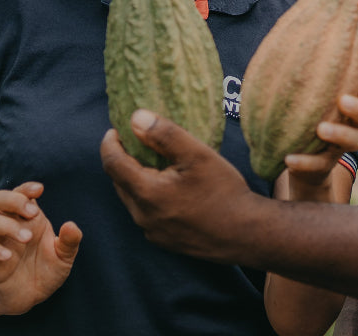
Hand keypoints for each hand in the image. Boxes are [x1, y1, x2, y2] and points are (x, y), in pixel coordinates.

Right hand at [0, 182, 81, 314]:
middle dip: (13, 200)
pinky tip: (9, 257)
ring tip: (27, 238)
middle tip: (32, 212)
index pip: (21, 193)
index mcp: (30, 218)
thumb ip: (69, 242)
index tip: (39, 189)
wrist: (31, 297)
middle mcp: (12, 225)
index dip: (26, 188)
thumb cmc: (48, 270)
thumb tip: (71, 225)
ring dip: (7, 225)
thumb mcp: (64, 257)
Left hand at [101, 110, 261, 262]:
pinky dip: (149, 196)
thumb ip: (164, 134)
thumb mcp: (198, 155)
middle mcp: (143, 216)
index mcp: (146, 193)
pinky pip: (146, 213)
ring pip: (132, 199)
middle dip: (122, 159)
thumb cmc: (224, 192)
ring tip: (153, 162)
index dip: (110, 143)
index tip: (116, 129)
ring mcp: (153, 232)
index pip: (112, 163)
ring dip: (135, 178)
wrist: (247, 234)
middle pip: (119, 182)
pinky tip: (169, 187)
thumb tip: (135, 117)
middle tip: (135, 141)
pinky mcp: (165, 241)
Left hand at [282, 60, 357, 198]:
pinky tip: (290, 158)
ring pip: (353, 142)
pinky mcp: (324, 165)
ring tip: (320, 129)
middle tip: (343, 100)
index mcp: (349, 102)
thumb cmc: (302, 116)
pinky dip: (305, 162)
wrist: (297, 160)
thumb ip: (304, 72)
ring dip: (339, 134)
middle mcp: (351, 124)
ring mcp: (340, 146)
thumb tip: (289, 33)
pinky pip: (319, 165)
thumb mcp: (305, 94)